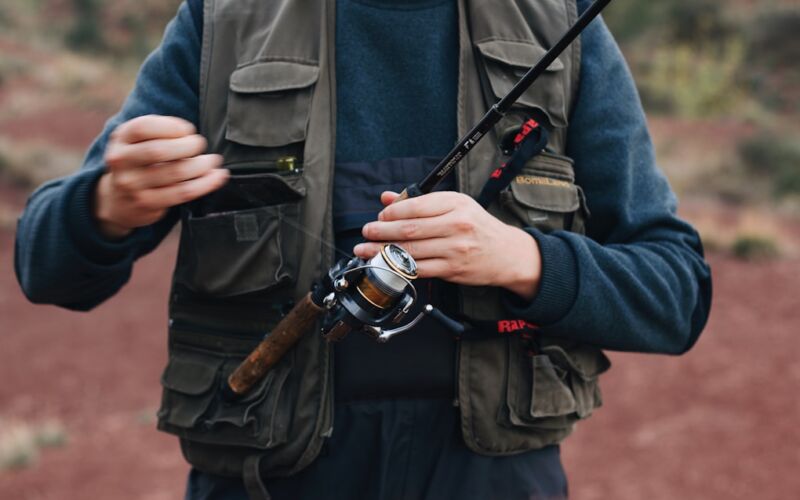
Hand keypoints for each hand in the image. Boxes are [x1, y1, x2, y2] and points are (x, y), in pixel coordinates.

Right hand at [94, 115, 228, 238]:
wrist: (118, 200)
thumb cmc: (139, 161)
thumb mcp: (137, 140)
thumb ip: (157, 130)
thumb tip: (189, 133)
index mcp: (120, 139)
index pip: (143, 127)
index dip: (171, 126)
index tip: (188, 129)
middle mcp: (122, 161)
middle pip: (159, 151)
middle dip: (187, 146)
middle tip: (200, 144)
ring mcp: (132, 185)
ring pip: (174, 172)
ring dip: (201, 165)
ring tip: (213, 160)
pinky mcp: (147, 203)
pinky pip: (182, 192)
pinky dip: (205, 183)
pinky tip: (218, 176)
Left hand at [353, 191, 541, 299]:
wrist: (508, 253)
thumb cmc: (478, 227)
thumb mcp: (455, 205)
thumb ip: (420, 201)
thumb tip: (387, 198)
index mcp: (456, 203)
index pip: (415, 206)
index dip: (391, 212)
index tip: (380, 215)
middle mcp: (456, 225)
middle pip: (409, 229)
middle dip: (381, 231)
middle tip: (367, 232)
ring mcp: (455, 249)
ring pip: (411, 251)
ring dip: (383, 251)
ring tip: (366, 250)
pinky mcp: (452, 269)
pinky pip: (419, 269)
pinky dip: (399, 267)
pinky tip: (386, 265)